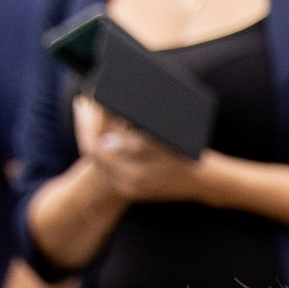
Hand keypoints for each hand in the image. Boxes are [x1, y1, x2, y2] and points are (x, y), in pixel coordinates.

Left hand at [73, 99, 212, 204]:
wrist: (206, 182)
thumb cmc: (189, 158)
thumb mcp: (165, 146)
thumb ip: (135, 145)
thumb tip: (106, 140)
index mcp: (132, 175)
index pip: (96, 147)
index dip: (89, 121)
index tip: (89, 100)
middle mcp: (126, 185)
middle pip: (92, 153)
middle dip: (85, 125)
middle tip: (82, 102)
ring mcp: (127, 187)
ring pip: (96, 158)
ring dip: (90, 133)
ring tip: (88, 111)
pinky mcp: (130, 186)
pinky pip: (106, 164)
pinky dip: (101, 145)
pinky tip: (102, 129)